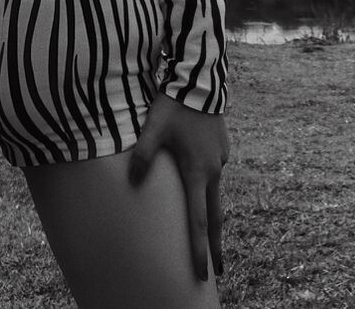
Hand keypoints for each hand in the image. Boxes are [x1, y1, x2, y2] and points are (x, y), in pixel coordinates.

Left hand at [128, 92, 228, 281]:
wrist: (199, 82)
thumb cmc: (173, 107)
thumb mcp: (152, 130)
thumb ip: (142, 157)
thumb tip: (131, 184)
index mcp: (197, 172)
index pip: (199, 221)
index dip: (200, 249)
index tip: (203, 273)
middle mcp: (213, 170)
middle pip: (215, 216)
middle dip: (215, 245)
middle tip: (216, 270)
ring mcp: (221, 159)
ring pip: (214, 190)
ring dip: (210, 209)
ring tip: (205, 224)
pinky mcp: (222, 147)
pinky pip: (213, 168)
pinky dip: (206, 178)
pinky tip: (195, 168)